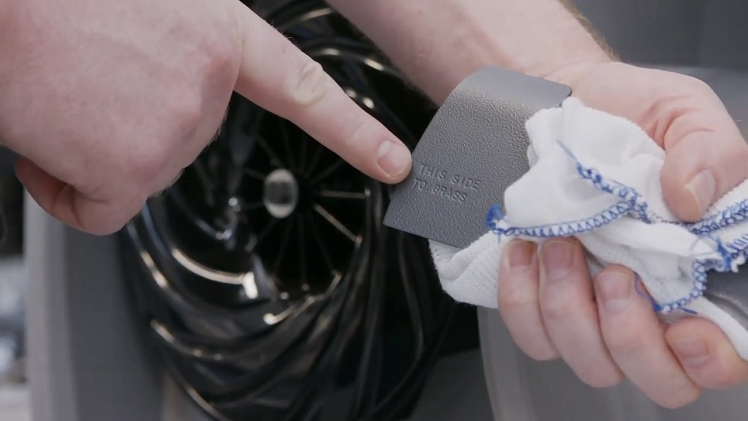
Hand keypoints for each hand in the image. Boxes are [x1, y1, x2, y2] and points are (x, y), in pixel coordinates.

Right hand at [0, 0, 410, 234]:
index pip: (302, 90)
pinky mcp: (130, 167)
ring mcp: (174, 126)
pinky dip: (66, 191)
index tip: (394, 162)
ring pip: (138, 174)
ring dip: (91, 150)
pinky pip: (101, 209)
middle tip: (83, 80)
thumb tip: (162, 93)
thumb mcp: (141, 10)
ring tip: (56, 92)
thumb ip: (173, 49)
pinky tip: (42, 137)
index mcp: (216, 32)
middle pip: (184, 142)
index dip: (351, 130)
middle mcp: (207, 81)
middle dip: (130, 127)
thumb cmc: (50, 2)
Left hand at [498, 62, 747, 407]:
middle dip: (630, 338)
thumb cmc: (627, 112)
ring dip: (570, 308)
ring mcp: (594, 306)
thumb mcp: (683, 112)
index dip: (710, 359)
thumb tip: (694, 200)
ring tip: (562, 243)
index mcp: (703, 269)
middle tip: (613, 275)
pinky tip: (525, 252)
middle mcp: (652, 300)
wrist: (560, 104)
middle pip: (658, 378)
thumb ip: (711, 152)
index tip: (685, 326)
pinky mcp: (542, 298)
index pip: (724, 352)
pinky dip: (522, 299)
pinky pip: (531, 335)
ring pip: (590, 362)